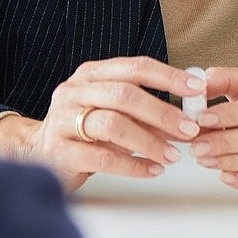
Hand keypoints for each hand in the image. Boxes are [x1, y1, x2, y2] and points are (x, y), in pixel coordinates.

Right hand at [0, 57, 205, 191]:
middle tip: (190, 130)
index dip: (169, 77)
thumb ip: (148, 111)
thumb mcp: (117, 112)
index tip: (198, 89)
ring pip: (112, 124)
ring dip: (149, 141)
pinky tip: (153, 170)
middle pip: (125, 95)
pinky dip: (133, 165)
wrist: (40, 153)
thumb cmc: (86, 130)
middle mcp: (74, 91)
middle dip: (163, 112)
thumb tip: (191, 114)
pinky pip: (101, 157)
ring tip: (173, 156)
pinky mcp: (58, 151)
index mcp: (92, 74)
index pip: (135, 67)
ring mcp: (62, 120)